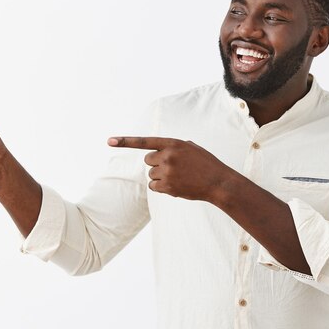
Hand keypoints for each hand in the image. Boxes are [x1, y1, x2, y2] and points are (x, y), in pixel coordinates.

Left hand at [108, 136, 232, 201]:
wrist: (218, 182)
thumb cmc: (206, 164)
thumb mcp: (191, 148)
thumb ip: (173, 147)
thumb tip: (158, 151)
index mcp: (173, 143)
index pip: (145, 141)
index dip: (125, 141)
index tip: (109, 140)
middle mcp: (168, 156)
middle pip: (148, 161)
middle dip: (156, 164)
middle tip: (172, 168)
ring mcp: (167, 172)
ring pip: (151, 175)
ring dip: (161, 177)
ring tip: (179, 177)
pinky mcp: (168, 186)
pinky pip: (154, 187)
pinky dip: (161, 187)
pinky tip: (176, 186)